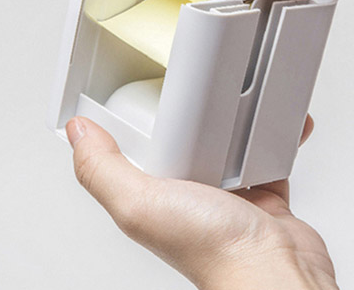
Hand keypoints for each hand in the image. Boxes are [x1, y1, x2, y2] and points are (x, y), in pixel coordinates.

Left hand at [66, 116, 337, 289]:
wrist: (276, 269)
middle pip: (180, 139)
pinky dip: (266, 136)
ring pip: (222, 142)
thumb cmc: (215, 250)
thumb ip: (103, 169)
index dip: (127, 121)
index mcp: (153, 194)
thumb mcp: (141, 204)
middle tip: (187, 83)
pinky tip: (268, 120)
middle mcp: (187, 191)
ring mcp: (224, 189)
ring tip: (228, 97)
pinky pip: (261, 152)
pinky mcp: (258, 188)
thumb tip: (77, 132)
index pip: (131, 150)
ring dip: (228, 121)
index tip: (128, 90)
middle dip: (184, 114)